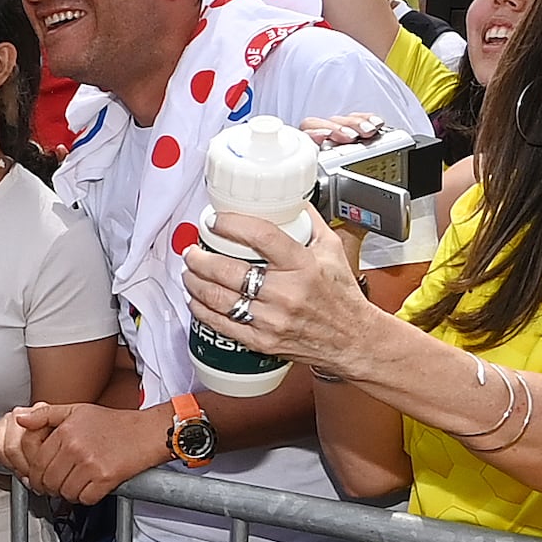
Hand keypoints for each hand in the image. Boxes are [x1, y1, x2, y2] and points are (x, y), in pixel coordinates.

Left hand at [0, 398, 170, 503]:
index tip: (39, 479)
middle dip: (49, 488)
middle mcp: (75, 448)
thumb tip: (19, 419)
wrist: (147, 433)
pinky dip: (85, 497)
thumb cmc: (113, 423)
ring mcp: (90, 464)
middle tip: (56, 486)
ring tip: (75, 484)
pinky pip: (85, 498)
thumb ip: (45, 415)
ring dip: (68, 493)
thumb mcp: (76, 410)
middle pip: (48, 481)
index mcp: (65, 432)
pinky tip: (90, 487)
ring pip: (65, 492)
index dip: (35, 476)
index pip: (37, 463)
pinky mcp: (105, 478)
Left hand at [175, 207, 381, 379]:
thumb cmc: (342, 296)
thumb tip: (289, 200)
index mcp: (302, 265)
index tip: (215, 221)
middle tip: (193, 250)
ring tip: (189, 271)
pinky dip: (202, 310)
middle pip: (228, 270)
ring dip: (196, 283)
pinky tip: (196, 299)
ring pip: (219, 298)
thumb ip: (309, 222)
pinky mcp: (262, 341)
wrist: (352, 339)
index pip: (260, 236)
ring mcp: (271, 319)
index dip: (231, 225)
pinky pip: (222, 325)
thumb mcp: (333, 250)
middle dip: (200, 258)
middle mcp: (285, 293)